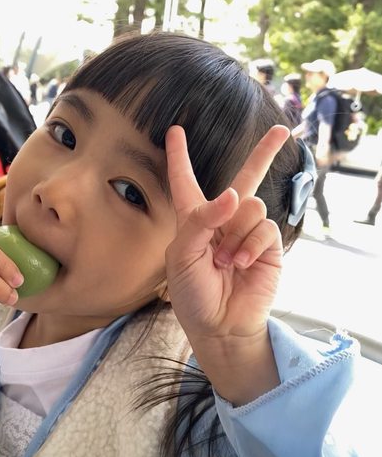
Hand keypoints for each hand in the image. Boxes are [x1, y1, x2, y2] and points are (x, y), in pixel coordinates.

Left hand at [165, 125, 289, 403]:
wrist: (218, 325)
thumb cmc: (192, 294)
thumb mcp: (181, 256)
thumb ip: (201, 221)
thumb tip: (234, 195)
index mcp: (193, 221)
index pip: (186, 182)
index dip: (179, 157)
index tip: (175, 131)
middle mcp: (223, 221)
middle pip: (246, 178)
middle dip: (264, 154)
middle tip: (281, 130)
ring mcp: (247, 232)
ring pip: (252, 205)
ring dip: (236, 234)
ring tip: (225, 262)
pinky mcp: (267, 246)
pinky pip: (265, 227)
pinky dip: (250, 245)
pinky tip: (241, 264)